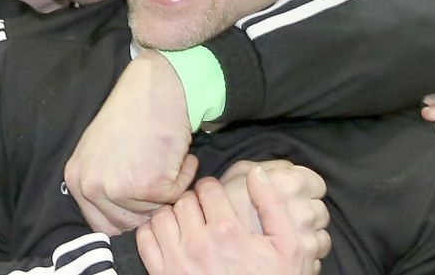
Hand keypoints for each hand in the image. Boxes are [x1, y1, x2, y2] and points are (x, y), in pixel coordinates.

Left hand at [65, 49, 194, 233]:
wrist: (156, 88)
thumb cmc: (132, 115)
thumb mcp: (99, 152)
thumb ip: (101, 186)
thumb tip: (117, 223)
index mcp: (77, 180)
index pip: (102, 225)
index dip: (128, 215)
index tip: (142, 198)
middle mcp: (92, 186)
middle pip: (129, 223)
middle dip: (150, 204)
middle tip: (158, 171)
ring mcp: (119, 187)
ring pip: (154, 212)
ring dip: (168, 189)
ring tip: (165, 158)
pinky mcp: (148, 184)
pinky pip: (175, 197)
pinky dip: (184, 177)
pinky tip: (178, 154)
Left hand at [137, 170, 322, 274]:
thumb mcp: (288, 246)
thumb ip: (273, 206)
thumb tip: (257, 173)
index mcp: (228, 232)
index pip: (208, 188)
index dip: (213, 188)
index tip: (216, 197)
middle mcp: (198, 244)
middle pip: (185, 201)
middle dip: (194, 201)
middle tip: (204, 212)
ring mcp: (178, 261)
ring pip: (162, 216)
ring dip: (174, 215)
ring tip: (188, 223)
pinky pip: (145, 239)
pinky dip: (153, 232)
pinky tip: (171, 237)